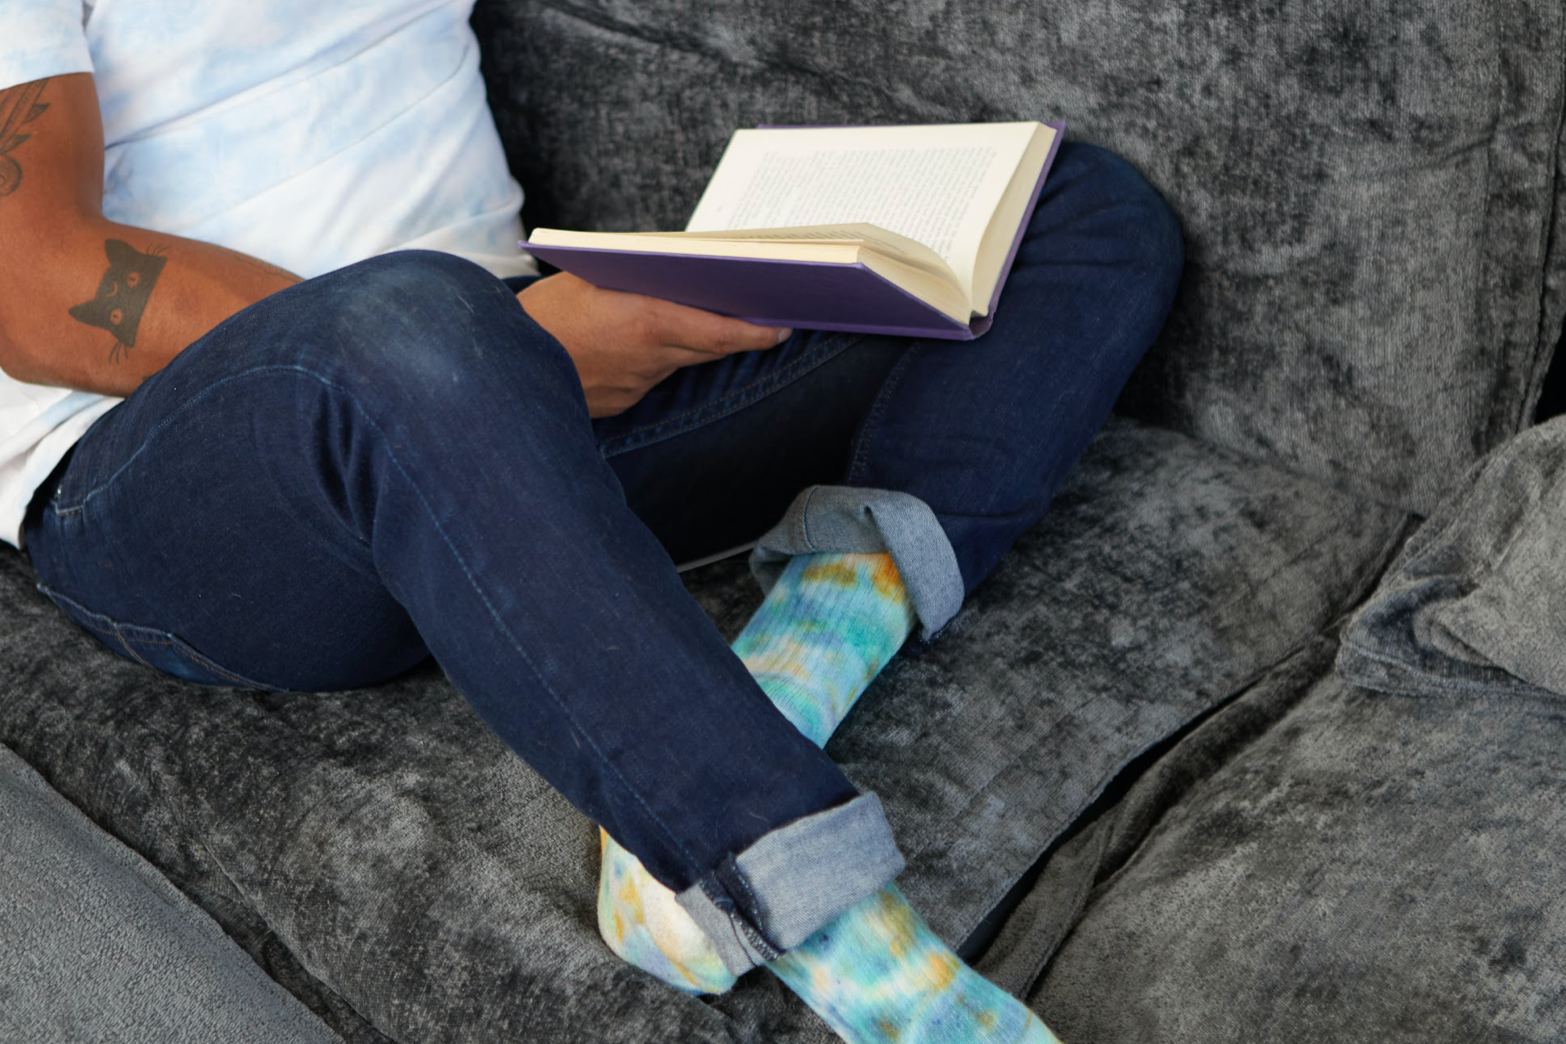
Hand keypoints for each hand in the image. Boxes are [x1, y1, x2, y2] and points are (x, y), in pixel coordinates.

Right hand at [516, 272, 789, 417]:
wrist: (498, 361)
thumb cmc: (545, 308)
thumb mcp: (596, 275)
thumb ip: (642, 275)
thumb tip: (685, 269)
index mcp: (647, 321)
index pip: (720, 333)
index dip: (756, 333)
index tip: (781, 326)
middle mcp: (648, 359)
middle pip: (707, 348)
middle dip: (736, 334)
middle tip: (763, 318)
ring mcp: (634, 386)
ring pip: (679, 361)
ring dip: (691, 343)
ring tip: (698, 320)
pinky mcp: (619, 402)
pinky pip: (649, 376)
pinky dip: (654, 358)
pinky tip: (638, 343)